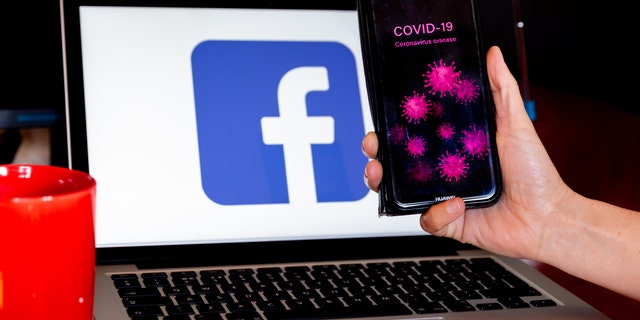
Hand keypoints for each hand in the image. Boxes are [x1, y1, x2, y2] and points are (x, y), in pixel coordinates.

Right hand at [362, 46, 573, 259]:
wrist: (548, 217)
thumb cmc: (535, 173)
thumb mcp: (515, 124)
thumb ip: (502, 89)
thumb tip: (493, 55)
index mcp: (454, 149)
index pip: (415, 137)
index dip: (393, 130)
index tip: (383, 123)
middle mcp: (444, 172)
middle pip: (398, 164)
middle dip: (377, 157)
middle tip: (374, 150)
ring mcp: (443, 197)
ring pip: (400, 193)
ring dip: (384, 184)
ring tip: (381, 175)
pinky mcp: (448, 222)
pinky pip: (427, 219)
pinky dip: (437, 213)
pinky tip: (456, 204)